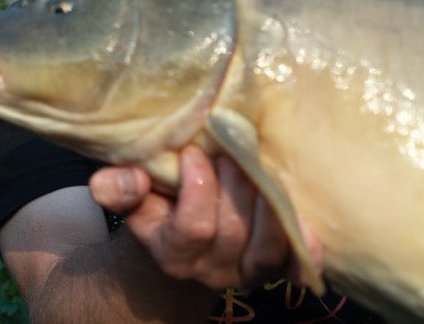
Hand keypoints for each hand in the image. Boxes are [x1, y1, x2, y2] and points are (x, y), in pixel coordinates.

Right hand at [88, 145, 321, 290]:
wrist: (184, 239)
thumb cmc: (157, 205)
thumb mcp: (131, 196)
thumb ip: (116, 188)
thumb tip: (125, 179)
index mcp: (174, 255)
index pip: (194, 227)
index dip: (198, 187)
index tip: (192, 152)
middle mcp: (213, 271)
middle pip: (234, 233)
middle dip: (235, 185)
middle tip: (231, 150)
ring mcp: (249, 273)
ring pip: (267, 247)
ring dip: (268, 204)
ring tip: (260, 167)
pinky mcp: (278, 269)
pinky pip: (297, 266)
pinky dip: (305, 246)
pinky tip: (306, 221)